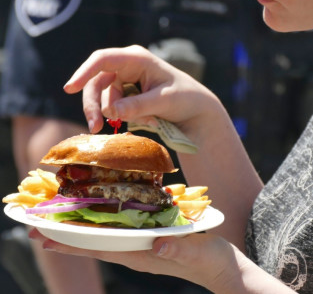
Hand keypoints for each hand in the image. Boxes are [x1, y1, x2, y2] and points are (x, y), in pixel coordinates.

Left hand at [29, 228, 241, 292]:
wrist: (222, 268)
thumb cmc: (212, 260)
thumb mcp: (199, 252)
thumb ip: (179, 250)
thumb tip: (157, 247)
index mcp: (145, 255)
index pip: (103, 249)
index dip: (75, 244)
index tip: (48, 239)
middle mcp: (138, 253)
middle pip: (96, 245)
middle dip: (68, 238)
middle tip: (38, 230)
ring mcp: (143, 248)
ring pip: (105, 240)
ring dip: (81, 232)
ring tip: (58, 224)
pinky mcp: (150, 242)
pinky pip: (119, 234)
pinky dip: (102, 227)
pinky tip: (96, 221)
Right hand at [64, 45, 216, 134]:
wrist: (196, 110)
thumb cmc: (185, 99)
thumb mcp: (163, 102)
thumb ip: (136, 106)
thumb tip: (109, 112)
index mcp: (137, 58)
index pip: (103, 60)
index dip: (84, 73)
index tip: (69, 88)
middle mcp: (128, 65)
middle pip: (97, 82)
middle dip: (93, 105)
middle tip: (95, 129)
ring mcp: (127, 79)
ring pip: (103, 96)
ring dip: (113, 114)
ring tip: (146, 122)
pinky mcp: (128, 92)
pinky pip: (113, 104)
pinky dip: (123, 115)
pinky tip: (146, 121)